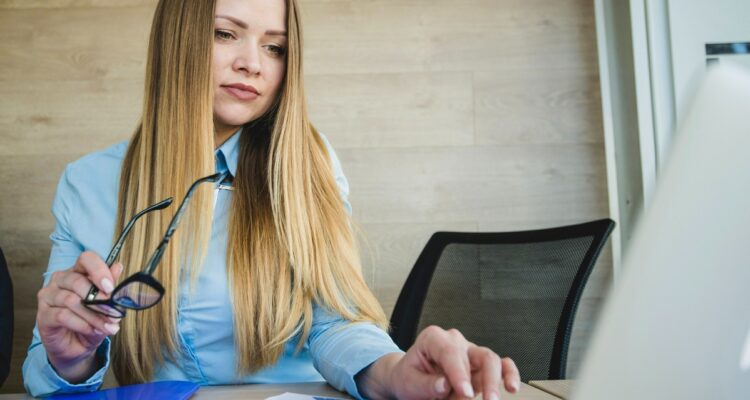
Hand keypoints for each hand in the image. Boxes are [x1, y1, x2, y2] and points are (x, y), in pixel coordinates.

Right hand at [36, 251, 123, 382]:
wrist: (77, 347)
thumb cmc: (91, 321)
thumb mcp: (106, 305)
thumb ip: (110, 287)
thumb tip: (118, 267)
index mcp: (77, 272)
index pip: (86, 259)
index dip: (99, 270)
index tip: (111, 288)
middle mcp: (60, 280)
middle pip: (77, 281)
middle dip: (99, 299)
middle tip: (113, 312)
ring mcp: (48, 296)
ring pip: (71, 300)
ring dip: (93, 315)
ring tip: (106, 326)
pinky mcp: (43, 315)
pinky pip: (62, 315)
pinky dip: (81, 324)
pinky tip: (91, 330)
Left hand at [389, 326, 519, 399]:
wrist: (408, 381)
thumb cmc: (408, 377)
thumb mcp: (408, 381)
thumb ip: (425, 383)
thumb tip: (444, 384)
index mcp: (434, 338)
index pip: (451, 352)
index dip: (459, 373)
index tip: (464, 392)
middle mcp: (455, 342)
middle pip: (478, 354)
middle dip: (485, 379)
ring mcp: (470, 353)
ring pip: (491, 360)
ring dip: (496, 380)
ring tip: (493, 399)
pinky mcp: (480, 366)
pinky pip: (501, 365)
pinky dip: (509, 374)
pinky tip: (511, 386)